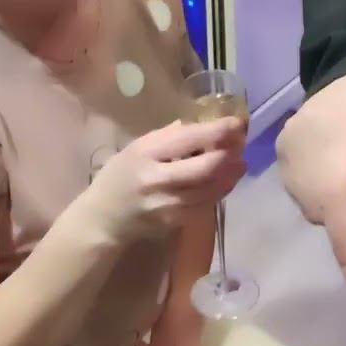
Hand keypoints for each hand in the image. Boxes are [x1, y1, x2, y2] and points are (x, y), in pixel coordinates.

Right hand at [81, 118, 246, 242]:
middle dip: (230, 153)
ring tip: (241, 161)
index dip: (217, 131)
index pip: (188, 139)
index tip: (236, 123)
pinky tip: (228, 180)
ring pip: (211, 188)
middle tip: (242, 143)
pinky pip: (206, 204)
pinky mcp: (175, 221)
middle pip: (205, 167)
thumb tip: (199, 125)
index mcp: (145, 154)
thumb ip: (166, 137)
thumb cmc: (118, 177)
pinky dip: (221, 189)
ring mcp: (168, 204)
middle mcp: (157, 179)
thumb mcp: (135, 148)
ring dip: (231, 173)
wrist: (103, 220)